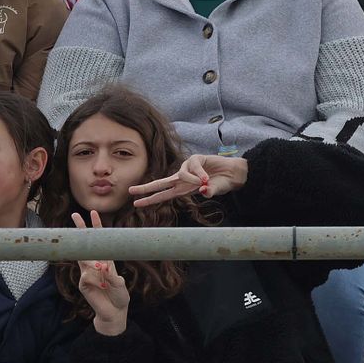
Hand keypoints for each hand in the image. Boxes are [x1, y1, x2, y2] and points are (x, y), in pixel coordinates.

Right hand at [71, 210, 129, 334]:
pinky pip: (87, 277)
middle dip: (81, 229)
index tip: (94, 213)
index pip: (100, 241)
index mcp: (106, 260)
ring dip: (93, 264)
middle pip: (85, 244)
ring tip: (104, 277)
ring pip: (85, 260)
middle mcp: (95, 264)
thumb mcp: (119, 284)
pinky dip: (96, 281)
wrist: (114, 312)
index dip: (97, 227)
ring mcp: (88, 273)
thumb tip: (102, 267)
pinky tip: (102, 288)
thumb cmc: (119, 296)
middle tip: (75, 214)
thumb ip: (111, 275)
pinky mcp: (83, 283)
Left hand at [130, 154, 247, 206]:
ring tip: (205, 181)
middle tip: (130, 191)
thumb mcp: (213, 190)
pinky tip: (208, 176)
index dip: (149, 199)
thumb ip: (208, 191)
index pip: (162, 194)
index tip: (135, 203)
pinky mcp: (195, 159)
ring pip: (181, 174)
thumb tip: (203, 191)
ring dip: (193, 179)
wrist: (233, 173)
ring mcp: (187, 168)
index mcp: (182, 189)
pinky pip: (193, 167)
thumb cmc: (222, 184)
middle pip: (160, 183)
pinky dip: (201, 173)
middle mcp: (182, 179)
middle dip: (145, 188)